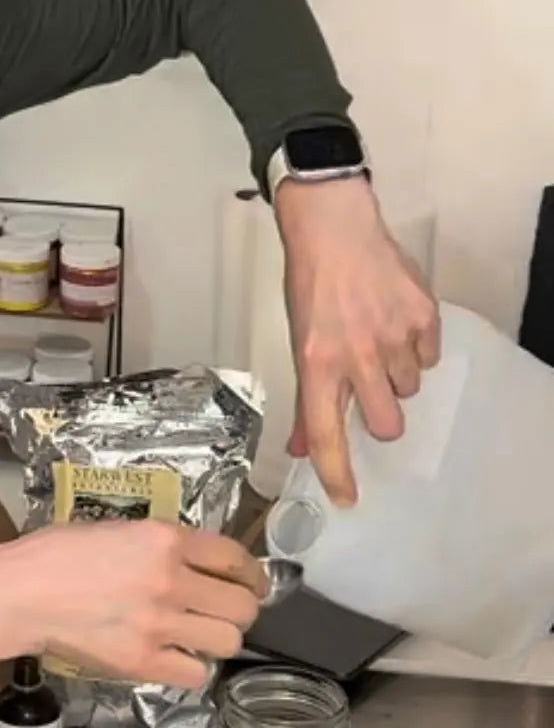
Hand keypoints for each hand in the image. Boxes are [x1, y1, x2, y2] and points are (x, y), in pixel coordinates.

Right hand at [0, 520, 264, 689]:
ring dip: (218, 638)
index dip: (251, 573)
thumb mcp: (116, 528)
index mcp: (164, 538)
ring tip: (198, 634)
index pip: (234, 557)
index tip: (249, 581)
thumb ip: (159, 543)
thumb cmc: (56, 553)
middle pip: (242, 605)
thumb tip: (194, 560)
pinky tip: (174, 656)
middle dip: (240, 607)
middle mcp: (171, 580)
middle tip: (224, 610)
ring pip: (228, 641)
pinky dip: (190, 667)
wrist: (20, 592)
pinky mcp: (144, 662)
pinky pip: (196, 674)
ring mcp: (160, 624)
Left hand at [276, 176, 440, 506]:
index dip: (336, 471)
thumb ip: (307, 397)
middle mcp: (356, 356)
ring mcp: (393, 337)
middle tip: (368, 388)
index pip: (325, 432)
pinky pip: (429, 356)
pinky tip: (394, 320)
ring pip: (409, 388)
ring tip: (376, 337)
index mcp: (317, 363)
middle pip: (386, 424)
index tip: (346, 498)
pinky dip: (415, 346)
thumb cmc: (310, 287)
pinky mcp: (423, 317)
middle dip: (381, 416)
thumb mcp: (298, 341)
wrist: (333, 229)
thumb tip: (300, 446)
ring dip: (395, 373)